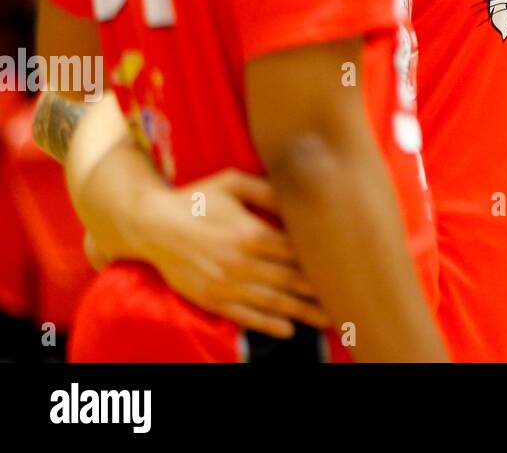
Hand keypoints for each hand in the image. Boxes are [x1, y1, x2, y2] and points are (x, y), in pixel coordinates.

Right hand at [134, 169, 328, 338]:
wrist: (152, 225)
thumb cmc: (197, 199)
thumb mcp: (233, 183)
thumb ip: (267, 190)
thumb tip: (297, 196)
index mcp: (251, 233)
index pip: (296, 252)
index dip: (321, 262)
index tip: (344, 268)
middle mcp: (241, 262)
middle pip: (290, 280)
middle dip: (320, 292)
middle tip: (347, 300)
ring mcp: (225, 283)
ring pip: (272, 301)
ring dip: (302, 312)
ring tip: (327, 319)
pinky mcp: (210, 299)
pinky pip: (244, 316)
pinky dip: (267, 324)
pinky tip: (288, 330)